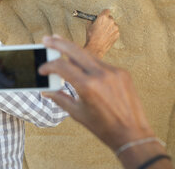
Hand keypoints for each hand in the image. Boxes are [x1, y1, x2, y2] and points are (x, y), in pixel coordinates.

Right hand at [39, 35, 153, 151]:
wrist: (132, 134)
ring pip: (88, 55)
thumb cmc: (103, 127)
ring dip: (73, 51)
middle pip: (74, 50)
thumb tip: (45, 90)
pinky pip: (101, 63)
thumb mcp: (77, 113)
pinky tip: (82, 65)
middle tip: (47, 39)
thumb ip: (59, 98)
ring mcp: (113, 72)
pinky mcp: (122, 73)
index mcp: (87, 86)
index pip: (62, 67)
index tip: (42, 69)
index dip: (48, 66)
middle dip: (58, 43)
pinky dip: (89, 64)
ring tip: (61, 45)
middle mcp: (101, 75)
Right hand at [84, 9, 118, 57]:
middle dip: (107, 21)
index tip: (103, 15)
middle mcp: (110, 21)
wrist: (96, 47)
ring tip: (104, 33)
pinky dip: (112, 32)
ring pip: (113, 24)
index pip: (106, 11)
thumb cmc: (91, 37)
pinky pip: (115, 31)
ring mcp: (115, 28)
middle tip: (102, 26)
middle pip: (110, 18)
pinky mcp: (117, 34)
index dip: (104, 13)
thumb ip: (92, 21)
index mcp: (103, 18)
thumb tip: (94, 20)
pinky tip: (107, 36)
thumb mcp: (88, 26)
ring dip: (110, 27)